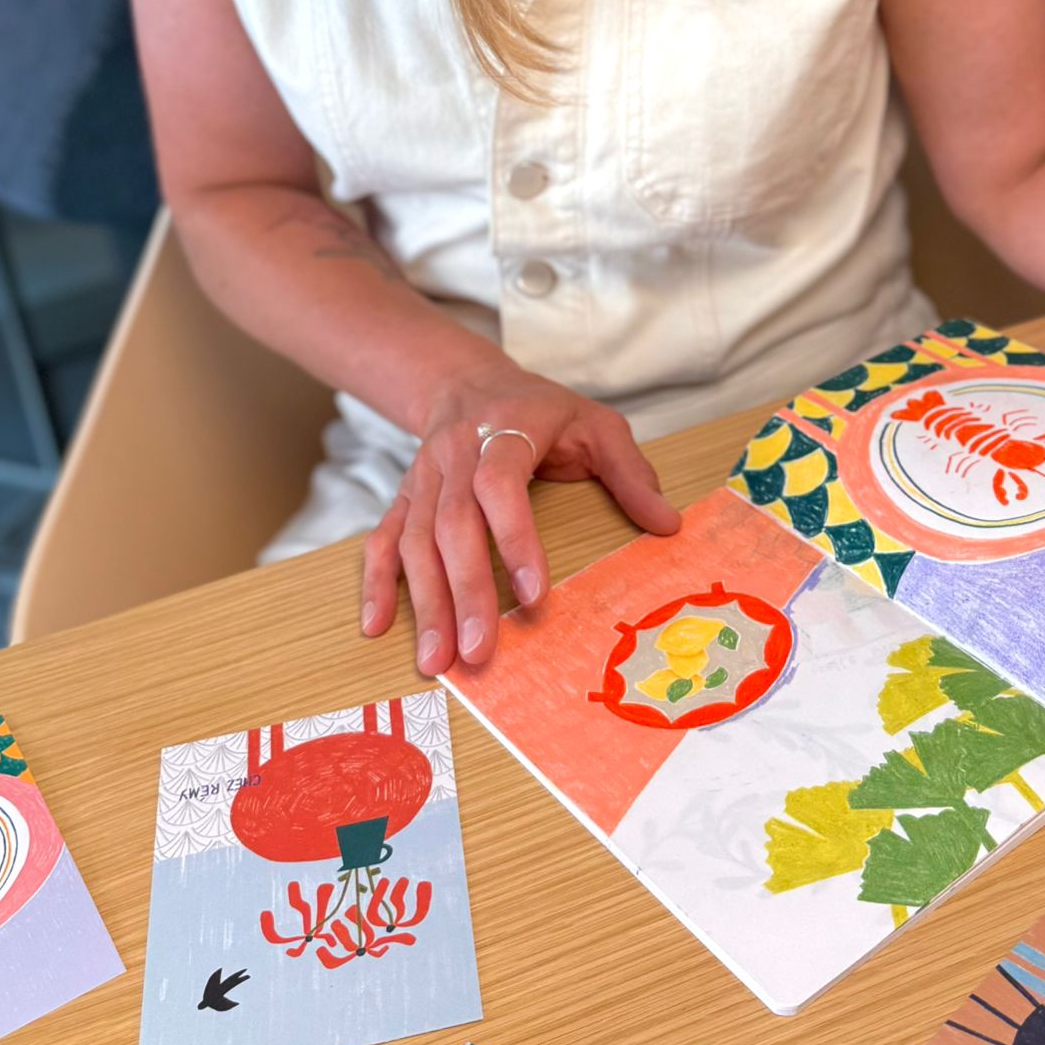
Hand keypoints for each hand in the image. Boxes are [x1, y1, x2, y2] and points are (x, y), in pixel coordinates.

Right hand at [359, 358, 679, 670]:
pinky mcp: (404, 497)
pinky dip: (377, 583)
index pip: (500, 485)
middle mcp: (455, 454)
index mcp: (505, 429)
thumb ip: (630, 471)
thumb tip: (667, 524)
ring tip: (438, 661)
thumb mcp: (594, 424)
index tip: (535, 596)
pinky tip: (377, 628)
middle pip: (451, 524)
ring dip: (424, 603)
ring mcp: (423, 478)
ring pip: (415, 541)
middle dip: (465, 591)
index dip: (514, 538)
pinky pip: (383, 540)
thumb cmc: (540, 411)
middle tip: (480, 651)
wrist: (468, 383)